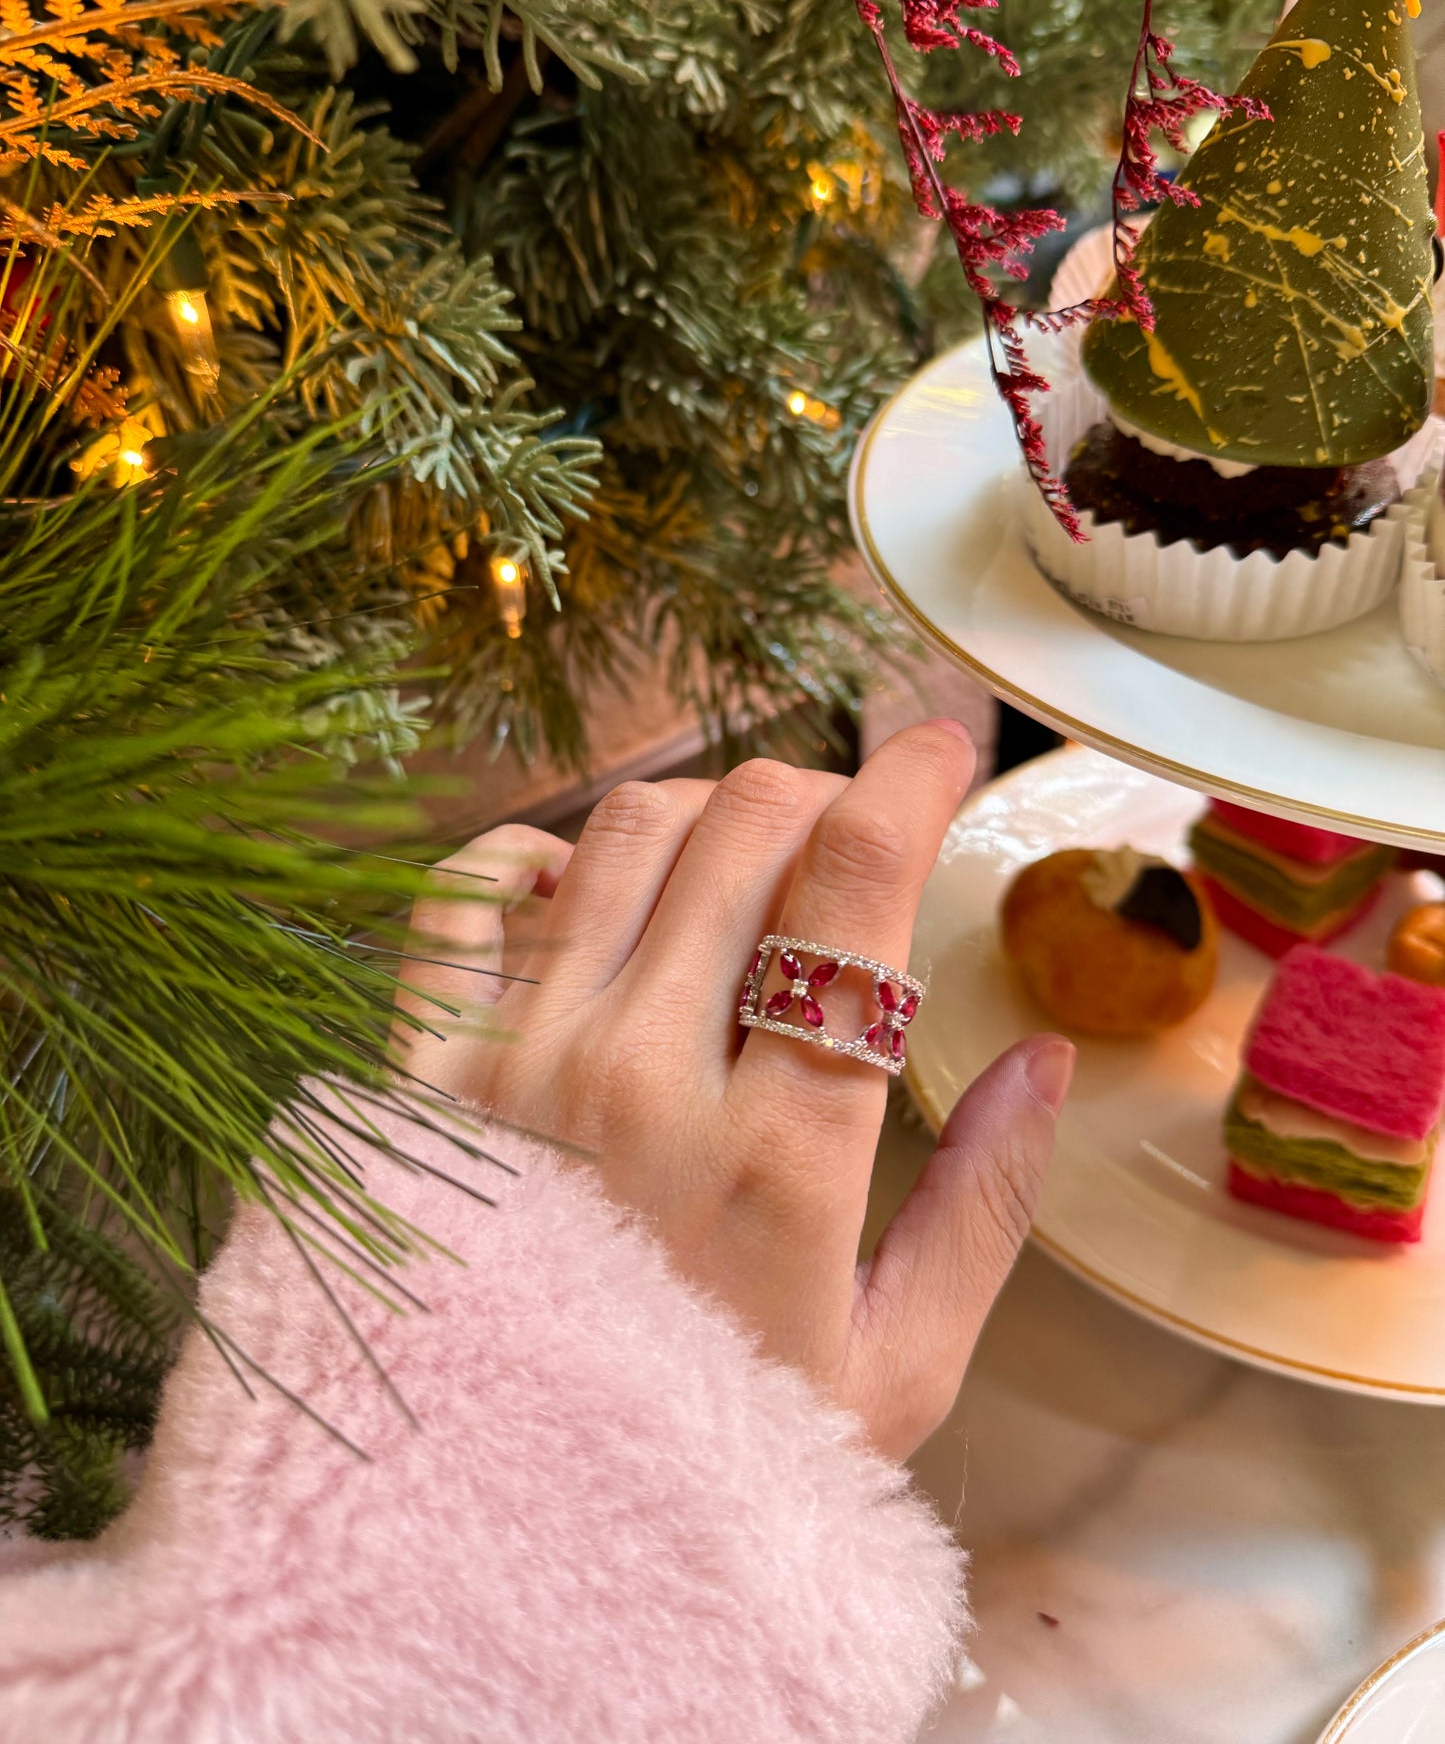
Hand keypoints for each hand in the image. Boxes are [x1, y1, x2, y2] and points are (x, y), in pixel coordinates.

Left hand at [392, 722, 1072, 1459]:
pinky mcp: (419, 1075)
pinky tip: (590, 888)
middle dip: (828, 786)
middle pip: (750, 821)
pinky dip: (536, 853)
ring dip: (707, 809)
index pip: (858, 883)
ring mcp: (514, 1065)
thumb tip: (1045, 1061)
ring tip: (746, 864)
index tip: (944, 742)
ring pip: (626, 829)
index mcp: (778, 1152)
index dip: (916, 776)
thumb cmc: (717, 1453)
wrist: (494, 1539)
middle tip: (855, 827)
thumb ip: (985, 1205)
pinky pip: (465, 891)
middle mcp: (638, 1077)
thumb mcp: (898, 1369)